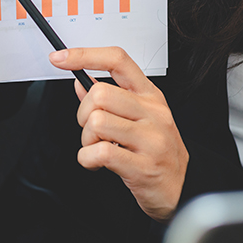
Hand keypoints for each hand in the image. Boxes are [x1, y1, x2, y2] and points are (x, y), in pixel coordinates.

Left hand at [49, 47, 188, 222]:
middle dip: (83, 113)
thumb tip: (81, 82)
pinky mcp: (142, 166)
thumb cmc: (157, 151)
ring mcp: (150, 139)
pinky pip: (100, 153)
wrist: (182, 187)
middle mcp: (152, 112)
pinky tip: (96, 163)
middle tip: (91, 130)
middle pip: (100, 93)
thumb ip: (110, 98)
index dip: (85, 55)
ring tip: (97, 148)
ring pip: (97, 122)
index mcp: (150, 95)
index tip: (60, 58)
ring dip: (86, 140)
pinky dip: (87, 159)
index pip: (117, 60)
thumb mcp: (139, 118)